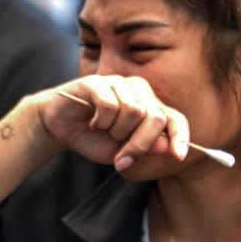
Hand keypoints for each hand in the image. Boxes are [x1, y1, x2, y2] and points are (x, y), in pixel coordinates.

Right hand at [32, 75, 190, 171]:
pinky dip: (101, 122)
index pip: (175, 119)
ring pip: (133, 111)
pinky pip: (110, 105)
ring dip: (117, 132)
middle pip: (155, 117)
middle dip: (140, 144)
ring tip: (104, 132)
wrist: (60, 128)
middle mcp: (140, 91)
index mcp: (151, 107)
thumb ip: (145, 148)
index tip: (179, 156)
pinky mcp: (97, 82)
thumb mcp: (122, 151)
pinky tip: (93, 122)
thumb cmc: (95, 139)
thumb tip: (167, 147)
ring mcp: (119, 83)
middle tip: (122, 159)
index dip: (180, 137)